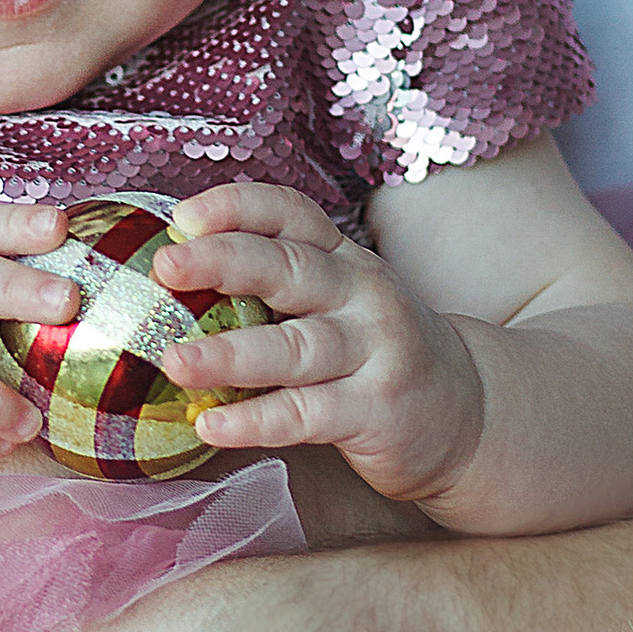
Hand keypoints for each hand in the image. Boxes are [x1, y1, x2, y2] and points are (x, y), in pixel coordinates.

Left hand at [155, 185, 486, 508]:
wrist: (467, 412)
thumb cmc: (375, 353)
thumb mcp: (338, 300)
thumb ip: (274, 286)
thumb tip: (167, 285)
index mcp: (343, 258)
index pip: (291, 214)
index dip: (237, 207)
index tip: (181, 215)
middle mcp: (361, 293)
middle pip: (290, 268)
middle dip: (224, 262)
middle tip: (165, 266)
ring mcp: (374, 351)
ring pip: (296, 347)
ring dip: (230, 354)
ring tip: (172, 360)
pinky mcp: (377, 410)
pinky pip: (307, 414)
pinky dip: (256, 420)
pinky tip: (210, 424)